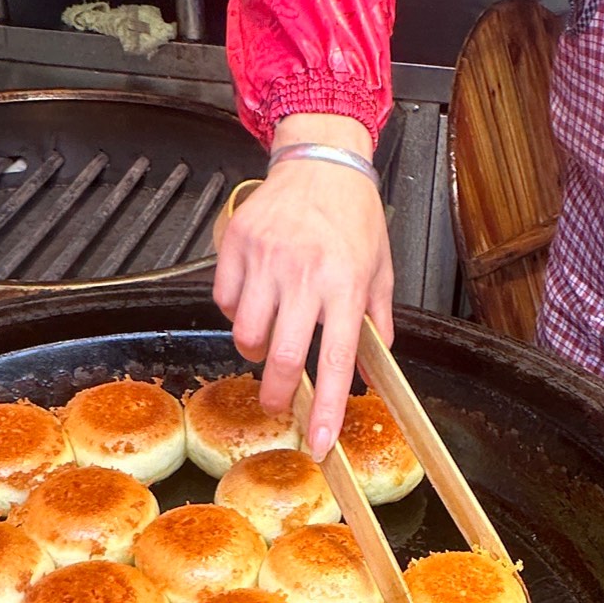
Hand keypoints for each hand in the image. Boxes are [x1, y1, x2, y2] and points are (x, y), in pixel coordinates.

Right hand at [213, 114, 393, 457]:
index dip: (326, 409)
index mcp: (345, 285)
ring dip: (255, 348)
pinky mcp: (237, 245)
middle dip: (277, 393)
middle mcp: (305, 274)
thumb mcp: (379, 269)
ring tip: (269, 333)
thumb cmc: (353, 214)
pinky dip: (234, 310)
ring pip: (245, 333)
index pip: (336, 360)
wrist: (321, 160)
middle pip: (282, 358)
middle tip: (278, 402)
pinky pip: (224, 300)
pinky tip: (254, 296)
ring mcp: (267, 259)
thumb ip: (375, 321)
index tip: (317, 442)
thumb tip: (372, 369)